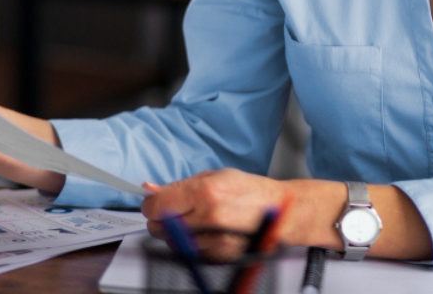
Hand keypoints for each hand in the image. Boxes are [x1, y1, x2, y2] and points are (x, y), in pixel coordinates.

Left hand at [141, 169, 295, 260]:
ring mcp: (215, 240)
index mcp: (207, 192)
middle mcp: (210, 217)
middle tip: (174, 210)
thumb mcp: (216, 176)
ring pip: (172, 242)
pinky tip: (204, 231)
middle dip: (161, 218)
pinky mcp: (219, 256)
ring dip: (174, 232)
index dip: (151, 203)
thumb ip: (180, 185)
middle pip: (159, 226)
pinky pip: (188, 252)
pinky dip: (190, 243)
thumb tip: (150, 189)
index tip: (154, 201)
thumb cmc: (251, 191)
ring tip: (194, 219)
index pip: (157, 205)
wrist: (282, 212)